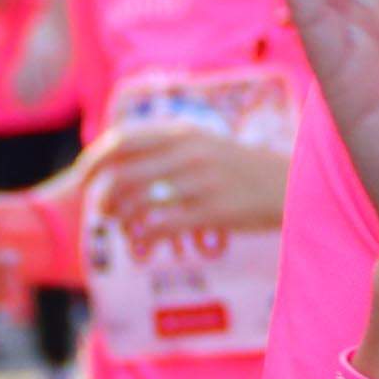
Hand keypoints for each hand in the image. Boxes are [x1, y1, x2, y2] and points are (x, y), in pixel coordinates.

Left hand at [87, 117, 289, 246]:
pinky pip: (163, 226)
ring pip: (139, 202)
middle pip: (124, 174)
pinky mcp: (213, 212)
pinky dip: (145, 238)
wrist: (293, 184)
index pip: (123, 140)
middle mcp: (189, 153)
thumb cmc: (245, 168)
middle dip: (105, 196)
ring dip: (122, 219)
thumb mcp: (207, 144)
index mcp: (184, 133)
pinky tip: (143, 245)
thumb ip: (170, 147)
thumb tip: (126, 161)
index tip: (85, 177)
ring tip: (123, 228)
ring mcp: (201, 183)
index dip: (95, 160)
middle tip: (103, 210)